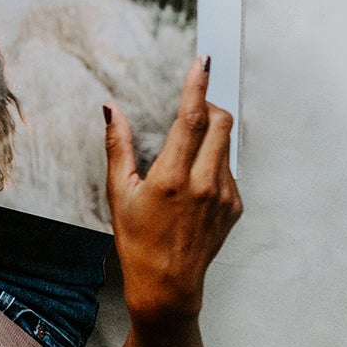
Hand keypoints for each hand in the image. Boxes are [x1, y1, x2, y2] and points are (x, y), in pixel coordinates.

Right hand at [104, 56, 241, 323]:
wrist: (167, 284)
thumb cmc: (137, 240)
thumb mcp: (119, 192)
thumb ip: (117, 146)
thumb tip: (112, 110)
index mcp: (173, 177)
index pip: (192, 117)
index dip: (197, 85)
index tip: (202, 62)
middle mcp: (205, 184)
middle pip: (221, 122)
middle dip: (208, 106)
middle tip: (190, 109)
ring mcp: (224, 196)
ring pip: (225, 145)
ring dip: (209, 136)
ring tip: (183, 157)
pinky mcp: (235, 206)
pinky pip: (228, 168)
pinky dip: (212, 162)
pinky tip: (191, 184)